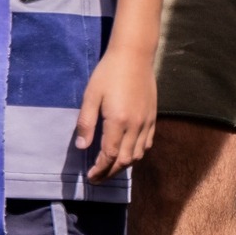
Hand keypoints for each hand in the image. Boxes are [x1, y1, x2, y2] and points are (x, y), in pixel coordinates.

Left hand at [75, 41, 156, 180]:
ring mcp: (146, 122)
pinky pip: (147, 144)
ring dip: (123, 166)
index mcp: (118, 121)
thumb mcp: (91, 95)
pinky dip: (137, 154)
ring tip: (110, 169)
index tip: (90, 176)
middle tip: (98, 179)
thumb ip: (86, 122)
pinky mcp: (153, 117)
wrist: (134, 55)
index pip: (109, 155)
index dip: (99, 169)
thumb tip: (82, 147)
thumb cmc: (108, 73)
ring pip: (137, 154)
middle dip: (110, 173)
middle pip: (124, 160)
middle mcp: (135, 126)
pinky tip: (128, 154)